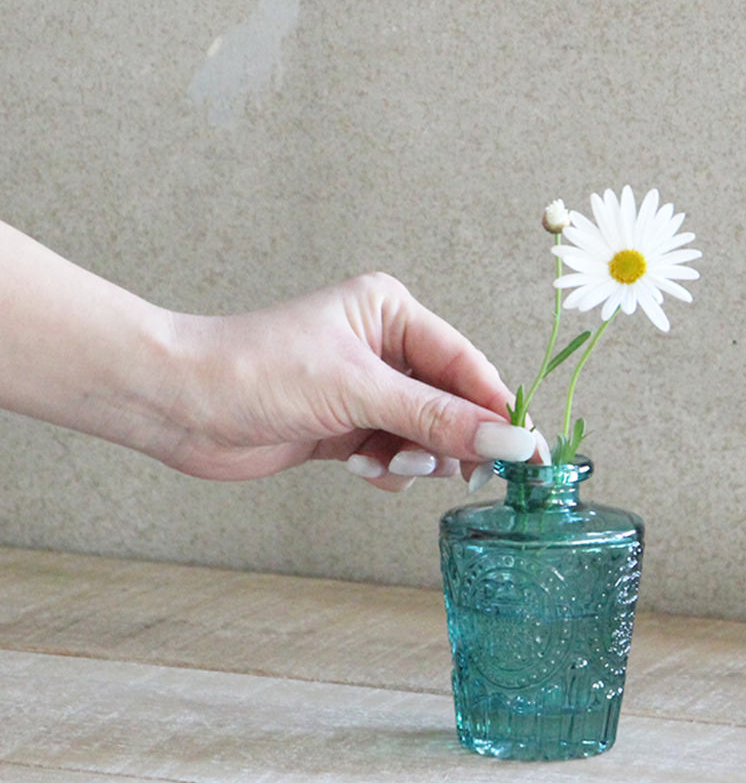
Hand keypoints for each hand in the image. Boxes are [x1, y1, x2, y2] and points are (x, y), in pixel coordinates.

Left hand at [155, 272, 534, 490]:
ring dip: (414, 458)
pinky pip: (396, 454)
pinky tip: (359, 467)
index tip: (531, 451)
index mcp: (391, 312)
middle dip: (450, 439)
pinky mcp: (346, 427)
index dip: (499, 409)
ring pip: (426, 435)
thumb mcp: (358, 391)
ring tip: (383, 462)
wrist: (178, 404)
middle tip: (456, 470)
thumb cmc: (256, 371)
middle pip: (452, 403)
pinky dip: (387, 468)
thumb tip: (506, 440)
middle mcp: (384, 346)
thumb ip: (437, 418)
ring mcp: (365, 390)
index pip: (466, 364)